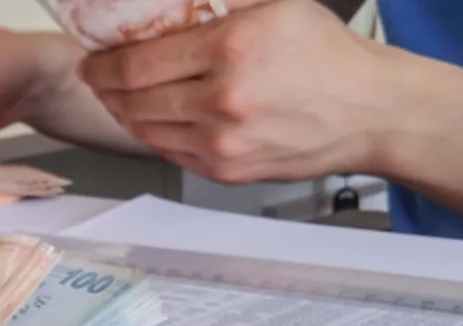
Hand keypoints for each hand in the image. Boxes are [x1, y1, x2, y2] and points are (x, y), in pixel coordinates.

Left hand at [79, 0, 399, 183]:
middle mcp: (221, 101)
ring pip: (146, 130)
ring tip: (117, 98)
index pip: (136, 65)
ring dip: (122, 114)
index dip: (102, 65)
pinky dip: (152, 135)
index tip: (91, 59)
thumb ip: (217, 6)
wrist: (371, 112)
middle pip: (133, 101)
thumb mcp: (274, 6)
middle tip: (97, 77)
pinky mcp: (227, 172)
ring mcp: (222, 144)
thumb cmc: (328, 56)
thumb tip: (168, 6)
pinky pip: (170, 152)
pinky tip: (150, 119)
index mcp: (230, 50)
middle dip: (105, 90)